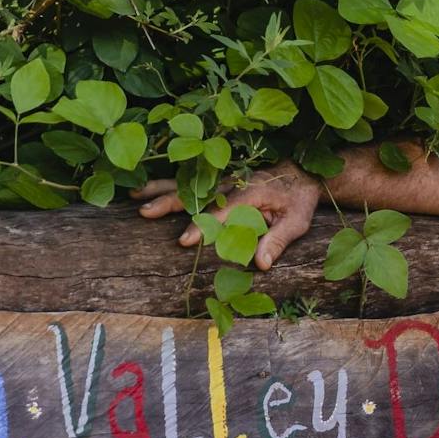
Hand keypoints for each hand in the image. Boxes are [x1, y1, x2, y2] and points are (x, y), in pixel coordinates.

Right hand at [130, 162, 321, 270]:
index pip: (222, 212)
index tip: (184, 240)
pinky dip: (168, 185)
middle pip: (196, 193)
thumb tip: (261, 264)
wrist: (302, 173)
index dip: (202, 226)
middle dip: (170, 203)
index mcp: (251, 192)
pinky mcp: (218, 181)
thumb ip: (278, 240)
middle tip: (145, 213)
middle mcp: (232, 183)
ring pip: (188, 184)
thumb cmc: (299, 199)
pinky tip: (147, 189)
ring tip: (136, 196)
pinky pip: (191, 182)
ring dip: (161, 189)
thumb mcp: (297, 221)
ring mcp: (223, 180)